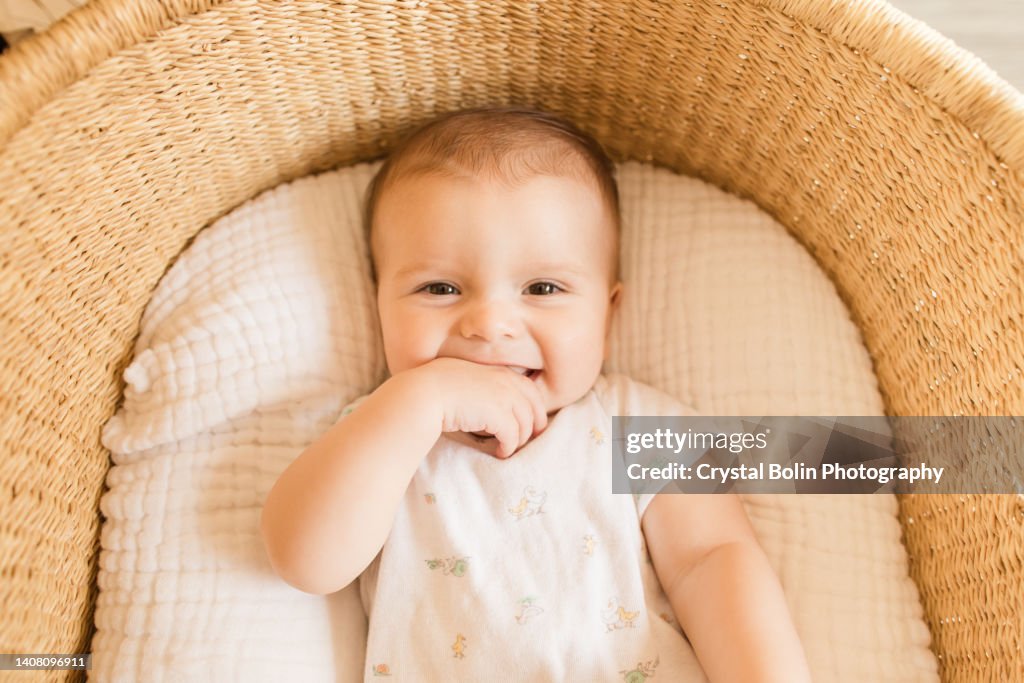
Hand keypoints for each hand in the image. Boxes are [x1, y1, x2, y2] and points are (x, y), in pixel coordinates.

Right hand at [400, 357, 547, 458]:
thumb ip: (479, 386)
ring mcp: (504, 397)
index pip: (527, 387)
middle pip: (533, 404)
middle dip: (536, 422)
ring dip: (519, 439)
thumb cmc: (433, 387)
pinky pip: (513, 436)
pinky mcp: (499, 415)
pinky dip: (509, 447)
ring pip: (525, 423)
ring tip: (508, 448)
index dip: (534, 404)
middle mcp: (505, 381)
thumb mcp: (462, 378)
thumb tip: (481, 403)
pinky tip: (500, 452)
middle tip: (532, 437)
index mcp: (497, 371)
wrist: (424, 393)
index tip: (534, 419)